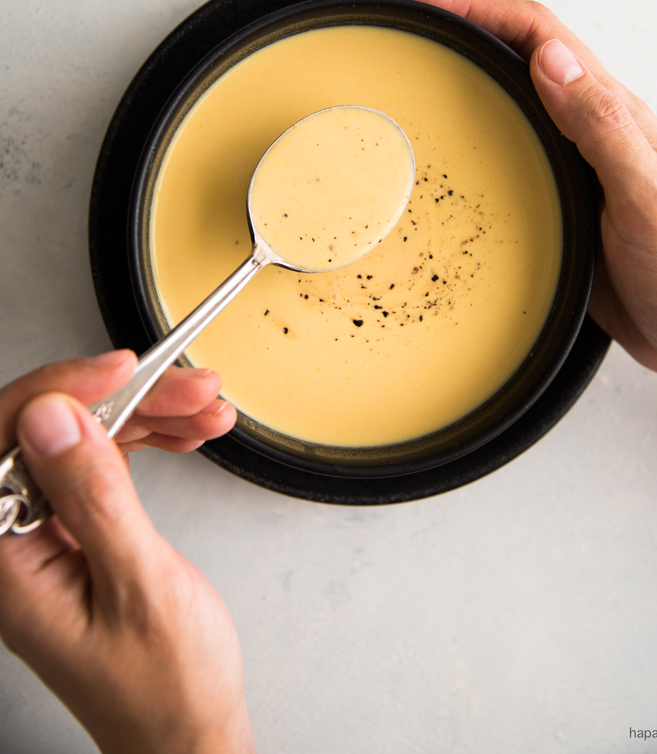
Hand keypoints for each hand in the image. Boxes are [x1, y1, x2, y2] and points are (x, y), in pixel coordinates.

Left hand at [0, 369, 254, 752]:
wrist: (190, 733)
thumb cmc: (165, 687)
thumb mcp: (139, 586)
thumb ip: (96, 497)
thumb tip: (53, 418)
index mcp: (6, 563)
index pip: (6, 442)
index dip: (61, 391)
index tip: (120, 371)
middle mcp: (15, 543)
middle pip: (51, 432)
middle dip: (125, 400)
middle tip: (187, 392)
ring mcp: (45, 536)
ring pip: (83, 439)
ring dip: (148, 415)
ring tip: (203, 410)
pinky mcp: (76, 531)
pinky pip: (103, 462)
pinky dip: (149, 440)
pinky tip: (184, 433)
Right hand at [391, 0, 656, 390]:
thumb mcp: (649, 200)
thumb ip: (603, 128)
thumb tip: (550, 60)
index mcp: (613, 116)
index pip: (539, 36)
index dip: (478, 10)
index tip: (426, 3)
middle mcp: (592, 131)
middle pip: (522, 55)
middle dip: (464, 29)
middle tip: (413, 27)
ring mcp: (578, 165)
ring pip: (516, 101)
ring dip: (470, 76)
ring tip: (422, 75)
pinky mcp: (566, 202)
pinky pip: (515, 152)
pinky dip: (478, 135)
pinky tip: (457, 152)